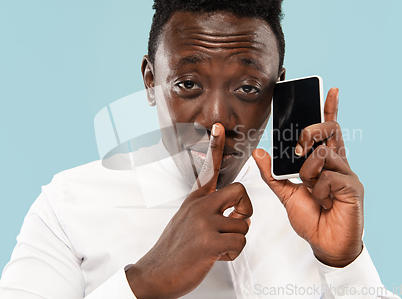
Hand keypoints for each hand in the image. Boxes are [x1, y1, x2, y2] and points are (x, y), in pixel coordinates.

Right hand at [126, 123, 252, 298]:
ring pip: (243, 225)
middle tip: (235, 222)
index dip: (215, 146)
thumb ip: (208, 210)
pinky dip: (231, 254)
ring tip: (215, 247)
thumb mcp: (186, 220)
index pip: (208, 168)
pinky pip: (239, 244)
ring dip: (234, 240)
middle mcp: (199, 206)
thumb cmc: (174, 250)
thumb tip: (235, 214)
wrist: (156, 274)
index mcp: (194, 200)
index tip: (219, 127)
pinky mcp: (208, 241)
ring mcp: (203, 222)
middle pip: (240, 192)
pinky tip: (215, 256)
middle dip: (245, 210)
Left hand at [253, 88, 363, 266]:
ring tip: (310, 187)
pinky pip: (329, 176)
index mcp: (324, 163)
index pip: (329, 131)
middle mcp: (338, 164)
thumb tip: (258, 152)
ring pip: (324, 153)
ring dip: (308, 170)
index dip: (331, 109)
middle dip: (310, 132)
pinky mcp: (353, 187)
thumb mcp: (285, 193)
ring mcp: (347, 174)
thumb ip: (272, 173)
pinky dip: (319, 188)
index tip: (331, 90)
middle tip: (298, 148)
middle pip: (329, 130)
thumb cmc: (311, 219)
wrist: (325, 245)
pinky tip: (323, 200)